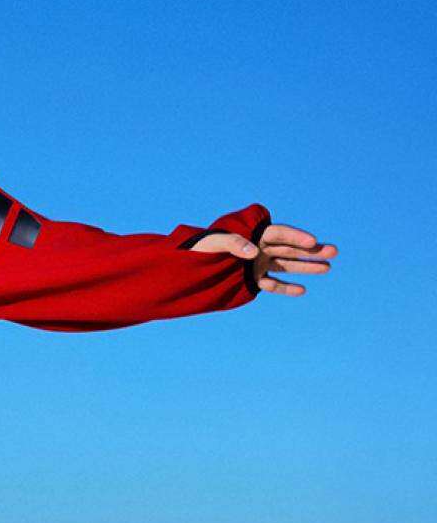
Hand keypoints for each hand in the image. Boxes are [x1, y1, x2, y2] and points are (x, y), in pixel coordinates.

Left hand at [191, 222, 336, 295]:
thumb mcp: (213, 243)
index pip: (280, 233)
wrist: (188, 266)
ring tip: (328, 267)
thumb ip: (233, 243)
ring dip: (306, 267)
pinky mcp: (252, 279)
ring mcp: (258, 264)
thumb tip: (253, 252)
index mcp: (253, 234)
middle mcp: (260, 248)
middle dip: (312, 250)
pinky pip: (272, 284)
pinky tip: (302, 289)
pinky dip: (285, 287)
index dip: (296, 236)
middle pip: (290, 248)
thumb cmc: (199, 248)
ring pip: (287, 265)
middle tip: (334, 251)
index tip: (312, 241)